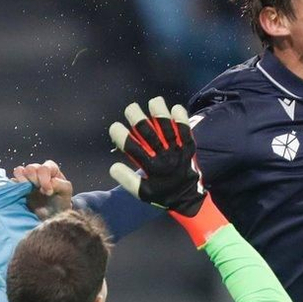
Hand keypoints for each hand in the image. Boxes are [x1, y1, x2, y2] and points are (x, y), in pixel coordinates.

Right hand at [12, 160, 71, 218]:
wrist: (52, 216)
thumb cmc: (61, 202)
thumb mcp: (66, 191)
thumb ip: (60, 184)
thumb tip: (49, 183)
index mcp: (50, 169)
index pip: (44, 168)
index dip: (45, 180)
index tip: (48, 192)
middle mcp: (38, 171)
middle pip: (30, 168)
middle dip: (34, 180)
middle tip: (39, 191)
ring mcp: (27, 178)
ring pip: (19, 171)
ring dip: (23, 180)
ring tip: (28, 190)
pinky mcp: (18, 187)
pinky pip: (12, 181)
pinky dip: (15, 186)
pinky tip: (22, 194)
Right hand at [107, 97, 205, 215]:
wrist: (189, 199)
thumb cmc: (162, 195)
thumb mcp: (142, 193)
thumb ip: (127, 180)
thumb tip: (113, 166)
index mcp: (151, 168)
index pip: (132, 149)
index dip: (121, 136)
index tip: (114, 127)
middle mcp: (164, 158)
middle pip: (149, 134)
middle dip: (138, 118)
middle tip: (131, 108)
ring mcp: (178, 152)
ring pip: (168, 128)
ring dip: (160, 113)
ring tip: (154, 102)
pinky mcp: (190, 148)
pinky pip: (186, 131)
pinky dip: (182, 119)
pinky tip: (176, 108)